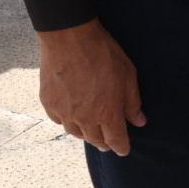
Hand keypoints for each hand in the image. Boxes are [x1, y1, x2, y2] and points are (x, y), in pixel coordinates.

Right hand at [37, 19, 145, 155]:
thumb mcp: (127, 75)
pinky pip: (59, 121)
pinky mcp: (49, 104)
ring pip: (76, 133)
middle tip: (108, 141)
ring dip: (86, 134)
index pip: (115, 141)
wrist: (69, 38)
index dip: (121, 147)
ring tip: (91, 130)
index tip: (124, 150)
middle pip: (95, 140)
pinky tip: (72, 116)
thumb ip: (132, 102)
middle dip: (104, 142)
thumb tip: (139, 121)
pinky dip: (68, 121)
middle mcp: (84, 118)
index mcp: (107, 113)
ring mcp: (64, 112)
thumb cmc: (103, 53)